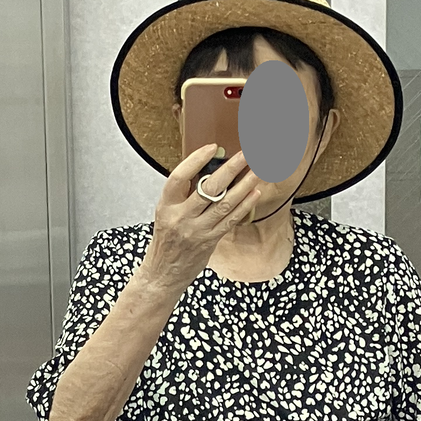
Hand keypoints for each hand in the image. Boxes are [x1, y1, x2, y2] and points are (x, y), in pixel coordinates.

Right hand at [140, 144, 261, 294]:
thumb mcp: (166, 212)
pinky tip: (254, 193)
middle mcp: (181, 217)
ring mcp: (197, 230)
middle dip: (231, 169)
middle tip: (246, 154)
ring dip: (244, 185)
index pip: (180, 176)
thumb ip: (184, 194)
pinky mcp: (210, 241)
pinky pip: (231, 220)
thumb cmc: (167, 239)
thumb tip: (209, 171)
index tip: (213, 148)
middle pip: (209, 188)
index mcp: (166, 205)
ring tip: (257, 170)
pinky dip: (244, 205)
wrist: (163, 273)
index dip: (197, 160)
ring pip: (225, 203)